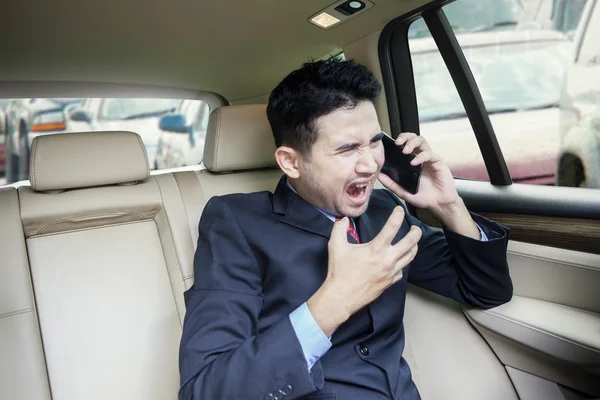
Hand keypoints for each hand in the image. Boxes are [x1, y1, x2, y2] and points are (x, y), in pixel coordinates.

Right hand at [307, 207, 421, 335]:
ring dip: (413, 247)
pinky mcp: (390, 282)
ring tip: (413, 242)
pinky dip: (402, 263)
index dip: (398, 215)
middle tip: (416, 227)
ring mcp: (391, 272)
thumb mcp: (335, 246)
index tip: (400, 209)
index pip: (392, 227)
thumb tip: (344, 219)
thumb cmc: (339, 271)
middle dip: (416, 232)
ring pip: (410, 257)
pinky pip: (401, 270)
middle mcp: (388, 260)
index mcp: (376, 249)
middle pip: (410, 243)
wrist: (342, 296)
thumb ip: (340, 229)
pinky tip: (399, 261)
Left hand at [378, 132, 457, 213]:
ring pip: (421, 141)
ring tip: (405, 151)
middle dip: (405, 137)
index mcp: (411, 161)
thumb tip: (378, 176)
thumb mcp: (403, 192)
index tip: (388, 144)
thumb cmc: (423, 196)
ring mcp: (429, 158)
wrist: (439, 204)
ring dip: (412, 143)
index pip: (404, 144)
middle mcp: (420, 157)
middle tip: (397, 143)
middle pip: (413, 137)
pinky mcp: (438, 161)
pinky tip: (414, 163)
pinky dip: (420, 156)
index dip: (397, 141)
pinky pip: (429, 154)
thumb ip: (391, 184)